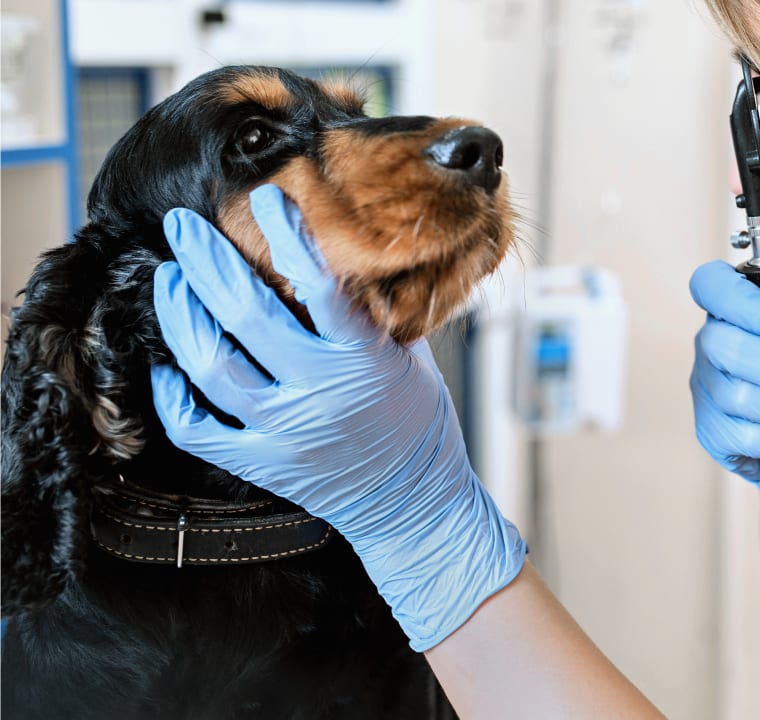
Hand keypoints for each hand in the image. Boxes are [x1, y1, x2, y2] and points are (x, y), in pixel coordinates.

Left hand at [150, 184, 525, 650]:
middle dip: (205, 261)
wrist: (415, 504)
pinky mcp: (263, 465)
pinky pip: (198, 428)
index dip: (287, 233)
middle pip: (245, 314)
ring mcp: (286, 431)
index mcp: (364, 359)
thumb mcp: (409, 358)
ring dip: (181, 317)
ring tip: (170, 283)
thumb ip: (371, 314)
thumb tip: (338, 260)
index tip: (265, 198)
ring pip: (210, 365)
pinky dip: (173, 394)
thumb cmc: (418, 423)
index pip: (319, 282)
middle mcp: (321, 391)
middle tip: (182, 227)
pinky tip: (167, 363)